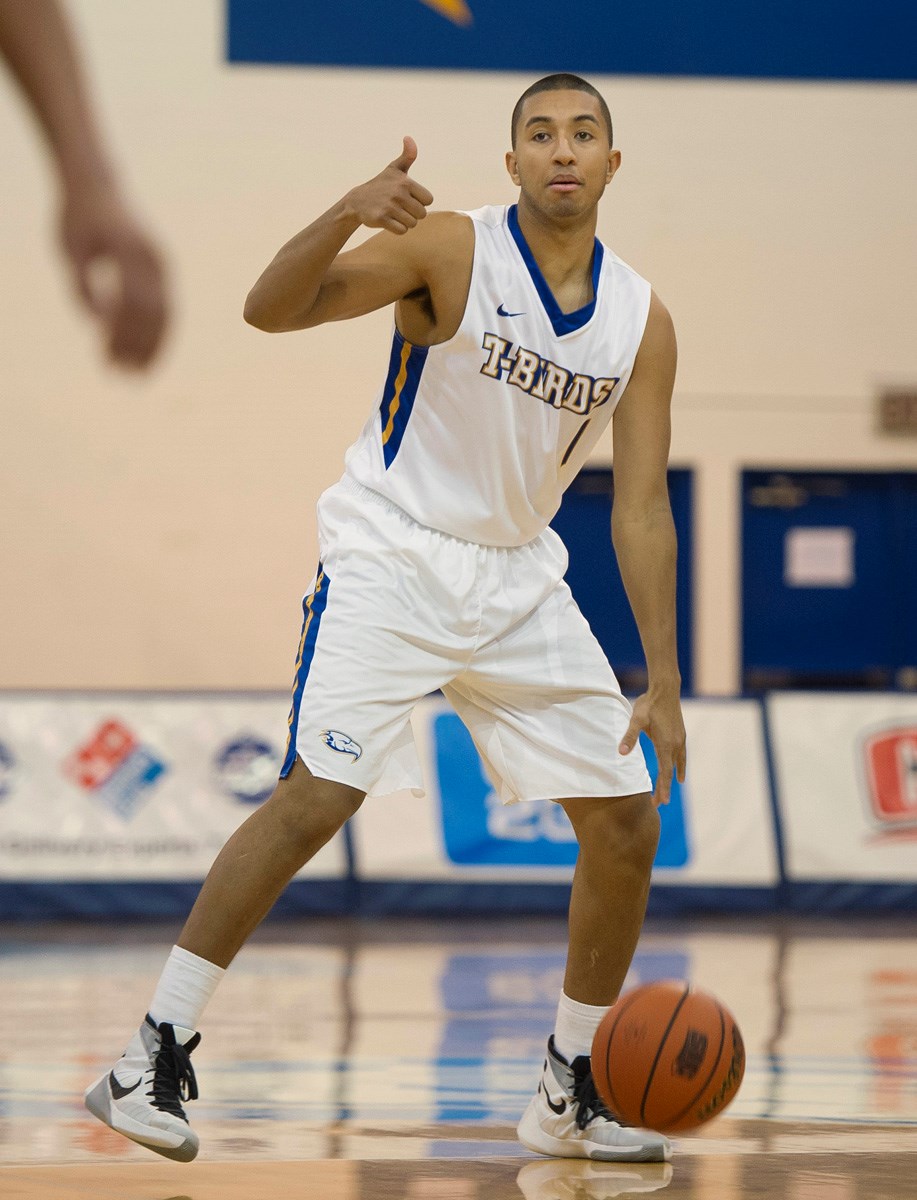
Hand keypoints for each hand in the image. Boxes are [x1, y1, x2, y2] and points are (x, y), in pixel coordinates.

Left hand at [60, 182, 168, 369]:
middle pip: (151, 314)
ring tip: (138, 374)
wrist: (97, 186)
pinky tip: (147, 353)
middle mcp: (153, 259)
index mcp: (130, 251)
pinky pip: (166, 307)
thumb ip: (83, 287)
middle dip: (138, 349)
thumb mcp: (70, 252)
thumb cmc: (77, 218)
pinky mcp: (162, 269)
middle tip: (124, 378)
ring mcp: (162, 264)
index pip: (129, 305)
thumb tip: (97, 325)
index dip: (120, 338)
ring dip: (151, 347)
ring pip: (164, 314)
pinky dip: (158, 333)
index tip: (108, 363)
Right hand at [345, 136, 433, 234]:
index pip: (428, 200)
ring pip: (412, 224)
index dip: (420, 202)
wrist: (357, 201)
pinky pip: (402, 231)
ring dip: (405, 222)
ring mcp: (390, 206)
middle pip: (422, 214)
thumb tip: (409, 138)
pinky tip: (388, 221)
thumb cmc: (381, 185)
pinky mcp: (382, 219)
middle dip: (413, 214)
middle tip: (399, 208)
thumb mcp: (394, 169)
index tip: (408, 198)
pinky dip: (397, 229)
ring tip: (393, 214)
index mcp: (405, 182)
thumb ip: (407, 156)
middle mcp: (398, 193)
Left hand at [619, 689, 685, 806]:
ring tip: (667, 791)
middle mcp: (676, 745)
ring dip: (671, 779)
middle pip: (670, 772)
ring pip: (677, 765)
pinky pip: (682, 756)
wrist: (665, 689)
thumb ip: (630, 736)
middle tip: (658, 803)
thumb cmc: (649, 704)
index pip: (665, 772)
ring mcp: (680, 740)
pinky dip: (680, 767)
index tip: (662, 802)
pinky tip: (680, 773)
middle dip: (664, 788)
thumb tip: (621, 753)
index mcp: (666, 745)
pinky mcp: (681, 735)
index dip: (663, 788)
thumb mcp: (636, 719)